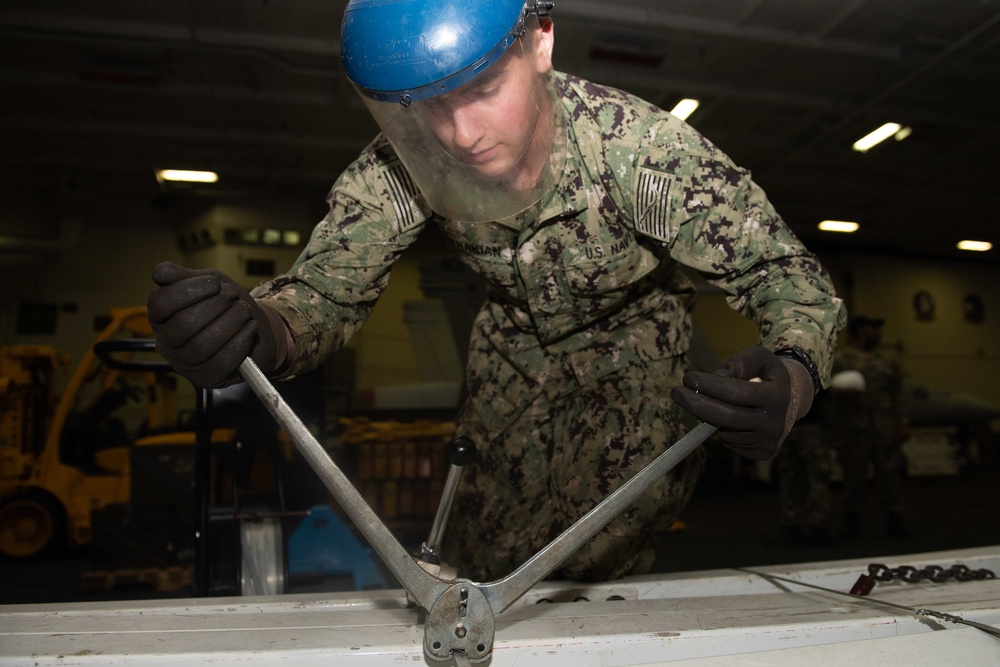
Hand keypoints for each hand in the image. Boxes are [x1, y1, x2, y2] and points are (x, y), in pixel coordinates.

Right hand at [147, 262, 286, 387]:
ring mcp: (185, 363)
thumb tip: (160, 272)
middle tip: (233, 297)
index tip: (215, 284)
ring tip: (244, 311)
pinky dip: (240, 342)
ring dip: (230, 323)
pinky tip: (249, 329)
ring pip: (202, 345)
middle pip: (183, 325)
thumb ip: (184, 276)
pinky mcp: (206, 378)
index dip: (188, 290)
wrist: (254, 328)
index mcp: (161, 317)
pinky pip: (221, 362)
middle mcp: (167, 343)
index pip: (160, 304)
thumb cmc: (226, 304)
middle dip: (215, 306)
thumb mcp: (207, 283)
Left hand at [670, 346, 812, 459]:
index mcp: (776, 396)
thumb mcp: (759, 358)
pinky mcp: (760, 454)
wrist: (789, 403)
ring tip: (710, 401)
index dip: (709, 385)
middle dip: (696, 404)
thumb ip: (739, 363)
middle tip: (677, 392)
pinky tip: (727, 417)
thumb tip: (715, 379)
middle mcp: (774, 423)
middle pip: (725, 417)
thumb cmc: (767, 376)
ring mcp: (767, 442)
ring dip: (708, 415)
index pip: (736, 393)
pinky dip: (720, 428)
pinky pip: (728, 442)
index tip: (688, 377)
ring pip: (724, 430)